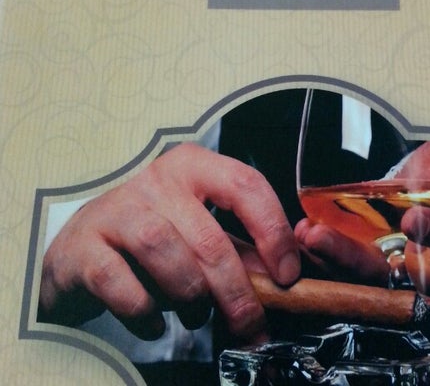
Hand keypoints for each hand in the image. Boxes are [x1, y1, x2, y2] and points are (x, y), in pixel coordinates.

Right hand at [39, 143, 299, 341]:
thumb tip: (283, 278)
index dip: (273, 231)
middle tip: (249, 323)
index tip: (287, 274)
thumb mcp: (200, 232)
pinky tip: (154, 323)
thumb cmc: (152, 235)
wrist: (81, 246)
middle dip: (236, 290)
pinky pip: (120, 282)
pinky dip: (144, 311)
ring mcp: (118, 208)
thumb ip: (240, 248)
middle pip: (209, 236)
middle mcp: (157, 179)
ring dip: (190, 296)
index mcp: (194, 167)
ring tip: (196, 314)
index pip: (246, 185)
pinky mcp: (85, 244)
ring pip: (166, 252)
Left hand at [295, 142, 429, 299]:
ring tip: (307, 235)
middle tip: (323, 238)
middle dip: (356, 260)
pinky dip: (324, 253)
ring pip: (367, 276)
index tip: (411, 220)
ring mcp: (400, 269)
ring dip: (332, 258)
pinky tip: (304, 234)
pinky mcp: (372, 265)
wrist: (425, 184)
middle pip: (401, 276)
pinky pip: (347, 269)